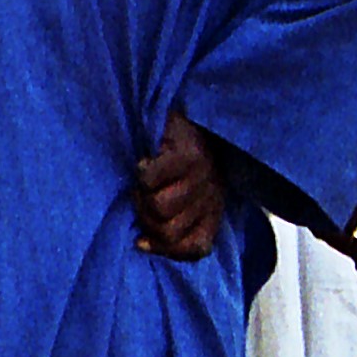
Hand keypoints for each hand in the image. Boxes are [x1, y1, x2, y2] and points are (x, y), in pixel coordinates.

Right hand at [134, 111, 224, 260]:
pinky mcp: (186, 153)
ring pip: (159, 207)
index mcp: (215, 208)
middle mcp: (213, 193)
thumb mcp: (190, 196)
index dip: (164, 248)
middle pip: (168, 231)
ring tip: (142, 184)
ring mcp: (202, 173)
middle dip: (145, 219)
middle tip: (141, 199)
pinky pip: (151, 179)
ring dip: (140, 197)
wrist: (200, 108)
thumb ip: (173, 225)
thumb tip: (141, 244)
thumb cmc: (185, 159)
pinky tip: (144, 164)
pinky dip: (142, 174)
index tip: (144, 237)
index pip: (195, 248)